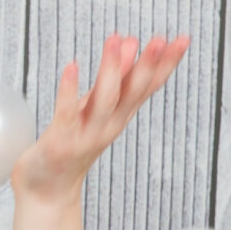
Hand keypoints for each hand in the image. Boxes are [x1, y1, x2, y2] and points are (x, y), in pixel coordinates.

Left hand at [13, 35, 188, 204]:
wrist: (48, 189)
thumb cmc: (72, 142)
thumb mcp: (99, 107)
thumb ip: (116, 77)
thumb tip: (131, 41)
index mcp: (121, 116)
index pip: (149, 87)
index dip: (166, 65)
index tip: (182, 40)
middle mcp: (109, 126)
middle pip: (133, 94)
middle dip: (147, 67)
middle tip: (159, 40)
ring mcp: (86, 134)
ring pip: (104, 101)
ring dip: (111, 70)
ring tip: (115, 40)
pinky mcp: (61, 140)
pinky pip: (66, 113)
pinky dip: (69, 90)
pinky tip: (71, 66)